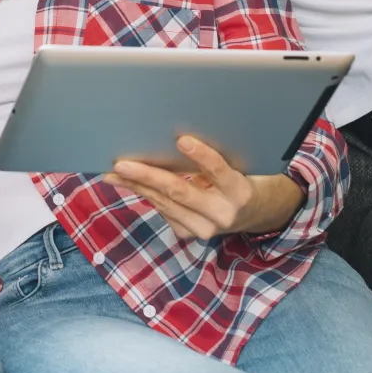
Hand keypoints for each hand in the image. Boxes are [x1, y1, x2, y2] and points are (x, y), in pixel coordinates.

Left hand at [104, 136, 303, 240]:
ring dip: (136, 186)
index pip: (220, 171)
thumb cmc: (244, 178)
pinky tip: (128, 183)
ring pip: (165, 203)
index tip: (183, 140)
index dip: (202, 156)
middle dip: (147, 176)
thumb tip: (177, 138)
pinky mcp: (190, 234)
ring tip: (114, 173)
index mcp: (239, 192)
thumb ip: (214, 159)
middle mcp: (222, 215)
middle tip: (122, 164)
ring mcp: (205, 229)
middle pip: (180, 191)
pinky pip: (163, 210)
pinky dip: (146, 194)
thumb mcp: (238, 166)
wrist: (257, 214)